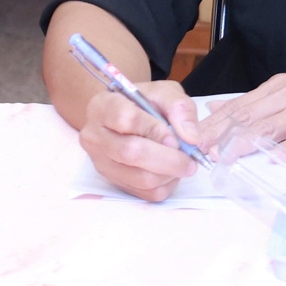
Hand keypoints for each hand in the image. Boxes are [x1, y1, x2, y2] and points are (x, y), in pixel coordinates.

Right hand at [79, 79, 201, 201]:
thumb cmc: (144, 103)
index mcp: (103, 106)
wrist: (126, 116)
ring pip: (139, 177)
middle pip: (131, 153)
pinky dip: (164, 185)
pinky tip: (169, 171)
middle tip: (190, 160)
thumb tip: (192, 138)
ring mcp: (100, 162)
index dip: (155, 130)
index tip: (175, 137)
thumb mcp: (163, 92)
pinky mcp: (112, 181)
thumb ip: (179, 108)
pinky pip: (144, 193)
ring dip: (169, 174)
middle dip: (168, 159)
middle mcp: (94, 135)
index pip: (126, 119)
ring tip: (182, 164)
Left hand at [194, 59, 285, 155]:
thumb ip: (265, 101)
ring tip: (224, 157)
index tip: (190, 135)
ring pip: (269, 127)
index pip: (238, 105)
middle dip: (218, 134)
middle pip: (246, 116)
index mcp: (279, 87)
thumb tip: (227, 109)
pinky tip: (275, 158)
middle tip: (196, 149)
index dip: (212, 122)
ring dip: (244, 143)